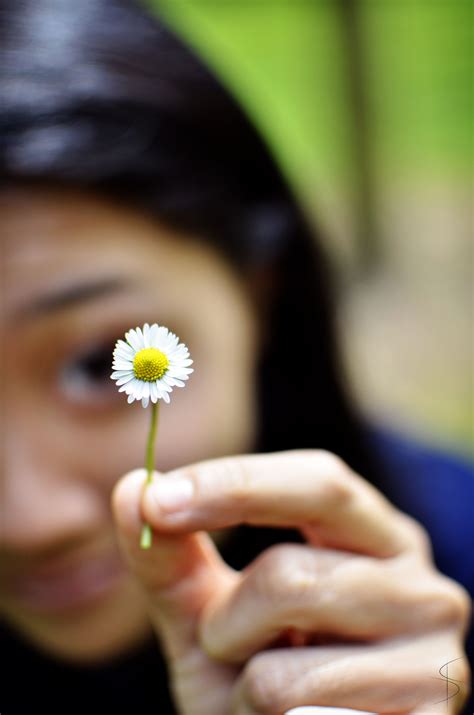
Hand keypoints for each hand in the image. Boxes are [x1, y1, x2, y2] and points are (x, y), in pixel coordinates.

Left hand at [112, 450, 470, 713]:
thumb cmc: (261, 683)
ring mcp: (436, 653)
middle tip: (221, 643)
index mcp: (372, 534)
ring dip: (244, 684)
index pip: (317, 480)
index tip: (158, 499)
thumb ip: (173, 558)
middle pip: (293, 572)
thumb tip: (133, 487)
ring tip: (267, 696)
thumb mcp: (209, 616)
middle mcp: (419, 580)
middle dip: (227, 617)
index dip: (234, 484)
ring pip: (288, 663)